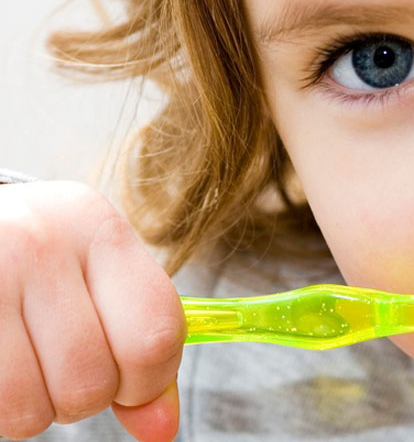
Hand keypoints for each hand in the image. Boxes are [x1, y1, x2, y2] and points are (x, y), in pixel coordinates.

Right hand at [0, 181, 184, 440]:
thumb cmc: (40, 258)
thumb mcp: (100, 278)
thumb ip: (142, 348)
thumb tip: (161, 429)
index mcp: (97, 229)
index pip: (154, 337)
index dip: (148, 381)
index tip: (130, 376)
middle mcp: (40, 244)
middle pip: (92, 383)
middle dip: (85, 396)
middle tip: (62, 361)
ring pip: (32, 409)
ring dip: (35, 407)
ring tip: (24, 361)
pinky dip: (1, 408)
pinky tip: (2, 363)